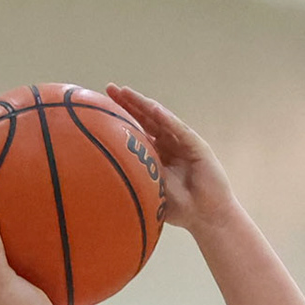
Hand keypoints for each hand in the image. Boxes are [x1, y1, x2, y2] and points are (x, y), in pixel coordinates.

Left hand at [105, 86, 236, 231]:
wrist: (206, 216)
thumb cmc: (179, 208)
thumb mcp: (149, 190)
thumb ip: (133, 178)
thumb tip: (99, 175)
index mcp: (155, 153)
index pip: (135, 129)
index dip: (120, 116)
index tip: (98, 105)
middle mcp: (168, 143)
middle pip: (145, 117)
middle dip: (128, 102)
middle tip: (109, 88)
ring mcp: (182, 142)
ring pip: (160, 118)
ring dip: (143, 104)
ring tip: (126, 92)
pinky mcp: (197, 145)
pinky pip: (179, 129)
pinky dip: (166, 118)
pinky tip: (153, 108)